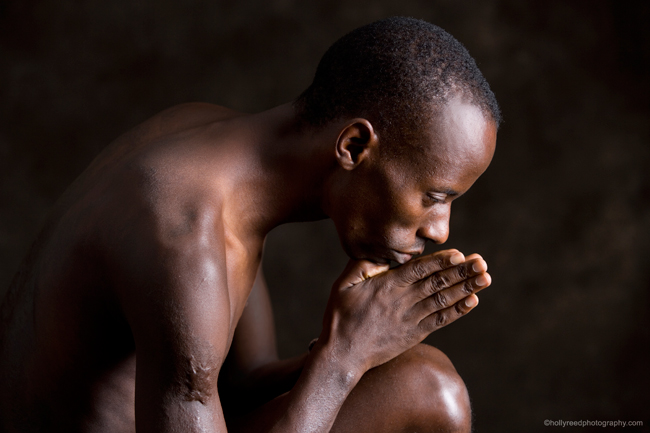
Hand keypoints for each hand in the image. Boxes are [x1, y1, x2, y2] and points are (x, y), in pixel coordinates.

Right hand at [317, 249, 490, 374]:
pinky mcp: (414, 334)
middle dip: (462, 271)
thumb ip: (362, 265)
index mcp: (387, 287)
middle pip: (438, 283)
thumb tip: (383, 252)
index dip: (441, 261)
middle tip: (482, 261)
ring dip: (467, 288)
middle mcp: (403, 302)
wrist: (342, 355)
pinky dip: (458, 311)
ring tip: (485, 278)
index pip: (419, 270)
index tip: (459, 253)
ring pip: (443, 300)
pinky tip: (472, 301)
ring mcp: (411, 320)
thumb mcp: (343, 285)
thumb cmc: (340, 316)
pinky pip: (441, 321)